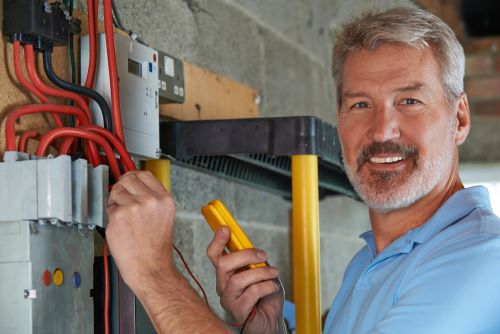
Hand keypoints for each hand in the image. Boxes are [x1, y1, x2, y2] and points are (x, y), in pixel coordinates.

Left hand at [106, 171, 176, 293]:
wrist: (150, 267)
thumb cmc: (155, 247)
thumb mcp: (163, 216)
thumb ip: (152, 199)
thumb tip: (135, 185)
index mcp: (164, 199)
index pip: (145, 175)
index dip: (134, 176)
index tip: (129, 179)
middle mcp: (151, 200)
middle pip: (129, 178)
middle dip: (122, 187)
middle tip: (122, 199)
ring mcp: (134, 206)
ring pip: (117, 191)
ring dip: (116, 202)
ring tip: (125, 219)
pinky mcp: (118, 215)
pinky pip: (109, 207)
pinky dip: (111, 215)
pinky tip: (121, 227)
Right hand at [207, 228, 282, 333]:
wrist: (273, 319)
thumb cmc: (265, 294)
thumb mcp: (261, 271)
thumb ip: (253, 260)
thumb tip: (251, 247)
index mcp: (227, 272)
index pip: (214, 255)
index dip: (217, 241)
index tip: (226, 228)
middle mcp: (223, 285)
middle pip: (223, 264)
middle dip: (245, 255)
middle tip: (263, 254)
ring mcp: (228, 298)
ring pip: (238, 279)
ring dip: (260, 273)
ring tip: (273, 272)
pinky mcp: (237, 310)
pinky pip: (251, 292)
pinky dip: (266, 286)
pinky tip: (272, 287)